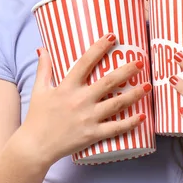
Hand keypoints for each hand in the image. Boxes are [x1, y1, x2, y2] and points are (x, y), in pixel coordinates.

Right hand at [19, 34, 149, 166]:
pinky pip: (115, 128)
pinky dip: (130, 123)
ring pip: (116, 104)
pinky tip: (142, 116)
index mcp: (67, 87)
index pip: (85, 62)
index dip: (99, 48)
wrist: (35, 146)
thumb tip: (43, 49)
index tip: (112, 36)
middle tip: (140, 61)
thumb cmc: (37, 117)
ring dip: (134, 94)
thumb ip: (44, 69)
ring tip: (148, 86)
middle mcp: (80, 100)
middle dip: (126, 71)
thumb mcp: (39, 90)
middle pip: (108, 82)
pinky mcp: (92, 135)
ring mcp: (88, 118)